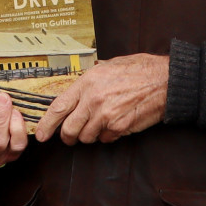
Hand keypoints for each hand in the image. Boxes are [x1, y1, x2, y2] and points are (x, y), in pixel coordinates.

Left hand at [38, 54, 168, 144]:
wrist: (164, 80)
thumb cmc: (139, 70)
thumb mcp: (108, 66)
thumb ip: (89, 81)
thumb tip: (75, 94)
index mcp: (87, 82)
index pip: (58, 107)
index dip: (46, 123)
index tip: (41, 134)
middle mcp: (94, 100)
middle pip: (69, 129)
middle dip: (68, 136)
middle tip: (71, 137)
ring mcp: (106, 115)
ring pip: (87, 137)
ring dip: (90, 134)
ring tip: (101, 123)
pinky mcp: (120, 127)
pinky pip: (106, 139)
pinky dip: (108, 135)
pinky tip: (116, 123)